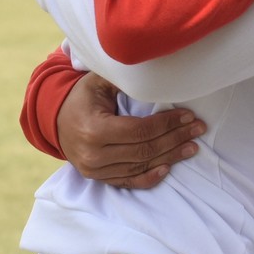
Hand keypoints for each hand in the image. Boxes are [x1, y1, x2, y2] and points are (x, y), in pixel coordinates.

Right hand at [57, 73, 205, 188]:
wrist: (55, 120)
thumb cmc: (81, 97)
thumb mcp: (97, 81)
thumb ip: (122, 78)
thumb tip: (155, 71)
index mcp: (94, 129)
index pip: (140, 130)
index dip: (167, 124)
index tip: (189, 116)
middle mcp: (94, 154)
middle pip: (144, 149)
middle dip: (175, 139)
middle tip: (198, 129)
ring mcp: (95, 170)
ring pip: (140, 166)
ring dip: (170, 157)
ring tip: (192, 147)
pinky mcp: (99, 178)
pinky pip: (128, 182)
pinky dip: (150, 177)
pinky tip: (168, 168)